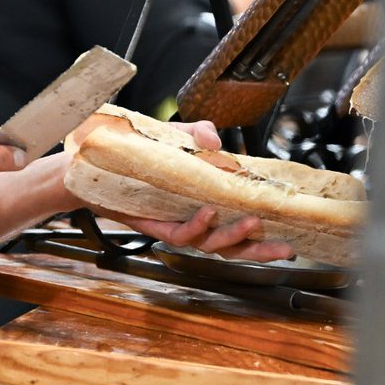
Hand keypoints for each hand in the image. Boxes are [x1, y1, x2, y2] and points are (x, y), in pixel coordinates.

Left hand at [95, 120, 295, 260]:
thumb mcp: (173, 137)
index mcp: (207, 202)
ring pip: (211, 245)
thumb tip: (217, 143)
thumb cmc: (137, 155)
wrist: (93, 168)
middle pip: (233, 246)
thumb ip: (198, 134)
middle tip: (285, 248)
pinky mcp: (156, 226)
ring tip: (253, 223)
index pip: (240, 223)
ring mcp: (176, 225)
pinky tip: (207, 213)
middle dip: (260, 251)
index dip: (265, 232)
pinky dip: (198, 226)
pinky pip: (182, 234)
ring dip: (234, 237)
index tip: (292, 233)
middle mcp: (195, 219)